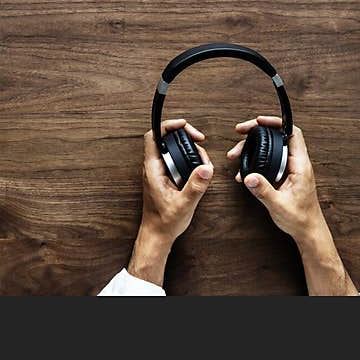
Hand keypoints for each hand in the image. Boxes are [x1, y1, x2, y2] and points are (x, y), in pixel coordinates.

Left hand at [128, 119, 213, 285]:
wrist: (157, 235)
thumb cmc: (164, 222)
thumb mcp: (183, 204)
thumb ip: (195, 186)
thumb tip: (206, 168)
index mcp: (153, 169)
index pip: (153, 136)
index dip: (167, 126)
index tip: (183, 125)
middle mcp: (154, 167)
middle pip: (166, 139)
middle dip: (184, 136)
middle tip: (200, 140)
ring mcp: (160, 172)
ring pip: (172, 149)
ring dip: (188, 149)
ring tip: (203, 158)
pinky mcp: (166, 177)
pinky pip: (176, 160)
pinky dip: (188, 160)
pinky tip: (199, 169)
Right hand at [228, 116, 357, 294]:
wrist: (308, 232)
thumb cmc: (300, 219)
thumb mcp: (278, 205)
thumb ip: (263, 190)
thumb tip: (248, 175)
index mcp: (300, 166)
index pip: (292, 133)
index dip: (276, 123)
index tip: (258, 121)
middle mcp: (297, 164)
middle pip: (277, 137)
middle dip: (257, 132)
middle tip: (240, 131)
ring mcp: (291, 169)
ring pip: (271, 149)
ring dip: (253, 148)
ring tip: (236, 153)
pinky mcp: (285, 176)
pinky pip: (270, 162)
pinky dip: (256, 162)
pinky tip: (243, 172)